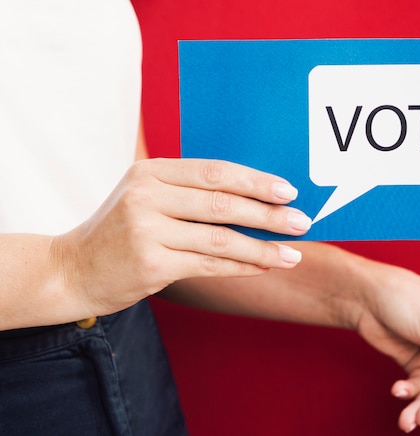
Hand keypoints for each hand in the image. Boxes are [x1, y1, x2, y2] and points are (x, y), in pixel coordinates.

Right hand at [51, 158, 310, 317]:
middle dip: (268, 214)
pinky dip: (242, 266)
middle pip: (223, 204)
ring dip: (263, 247)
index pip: (214, 172)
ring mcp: (146, 232)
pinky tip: (265, 266)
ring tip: (293, 253)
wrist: (70, 270)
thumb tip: (253, 196)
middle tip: (302, 221)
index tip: (288, 190)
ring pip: (221, 239)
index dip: (255, 181)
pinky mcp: (150, 266)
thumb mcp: (145, 197)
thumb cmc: (118, 231)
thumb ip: (188, 193)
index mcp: (149, 172)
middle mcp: (146, 197)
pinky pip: (209, 265)